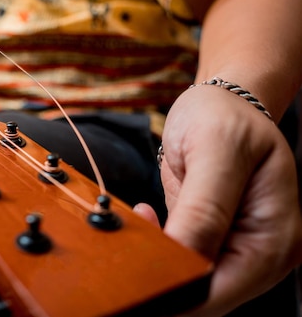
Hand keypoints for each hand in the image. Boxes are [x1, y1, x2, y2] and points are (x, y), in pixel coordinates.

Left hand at [138, 85, 301, 315]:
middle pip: (204, 294)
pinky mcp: (212, 240)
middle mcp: (260, 254)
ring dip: (156, 262)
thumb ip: (203, 209)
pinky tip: (146, 219)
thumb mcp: (216, 152)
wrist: (221, 103)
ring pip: (189, 281)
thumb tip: (183, 260)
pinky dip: (158, 248)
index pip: (219, 290)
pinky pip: (182, 260)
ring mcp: (236, 249)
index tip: (133, 269)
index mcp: (273, 239)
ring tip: (135, 227)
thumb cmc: (224, 118)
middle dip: (161, 277)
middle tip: (123, 248)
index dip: (174, 288)